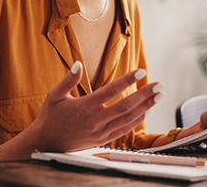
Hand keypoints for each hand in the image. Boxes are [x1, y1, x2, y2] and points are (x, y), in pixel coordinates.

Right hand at [29, 61, 164, 152]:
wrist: (46, 143)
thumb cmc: (50, 117)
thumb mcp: (54, 95)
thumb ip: (68, 79)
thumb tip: (77, 63)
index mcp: (84, 107)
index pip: (110, 91)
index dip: (127, 80)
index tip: (140, 71)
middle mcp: (95, 120)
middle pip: (126, 106)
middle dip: (145, 95)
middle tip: (159, 85)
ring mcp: (101, 132)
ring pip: (129, 119)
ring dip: (146, 107)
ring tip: (158, 96)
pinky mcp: (103, 139)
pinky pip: (124, 130)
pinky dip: (137, 120)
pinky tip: (146, 111)